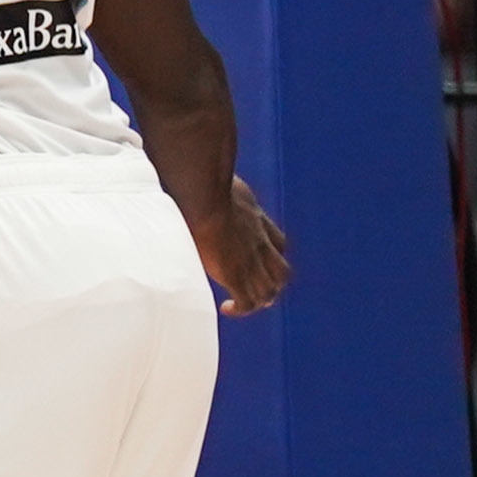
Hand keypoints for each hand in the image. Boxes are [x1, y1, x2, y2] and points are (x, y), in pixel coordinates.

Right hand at [194, 177, 290, 316]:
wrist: (205, 197)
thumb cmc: (206, 183)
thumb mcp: (221, 181)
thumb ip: (216, 182)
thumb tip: (195, 167)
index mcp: (258, 221)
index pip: (278, 244)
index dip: (272, 257)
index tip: (256, 263)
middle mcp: (260, 243)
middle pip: (281, 273)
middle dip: (272, 286)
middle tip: (255, 293)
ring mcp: (250, 261)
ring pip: (269, 291)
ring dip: (258, 300)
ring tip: (240, 304)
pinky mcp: (235, 274)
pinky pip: (247, 302)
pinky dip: (241, 309)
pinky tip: (227, 308)